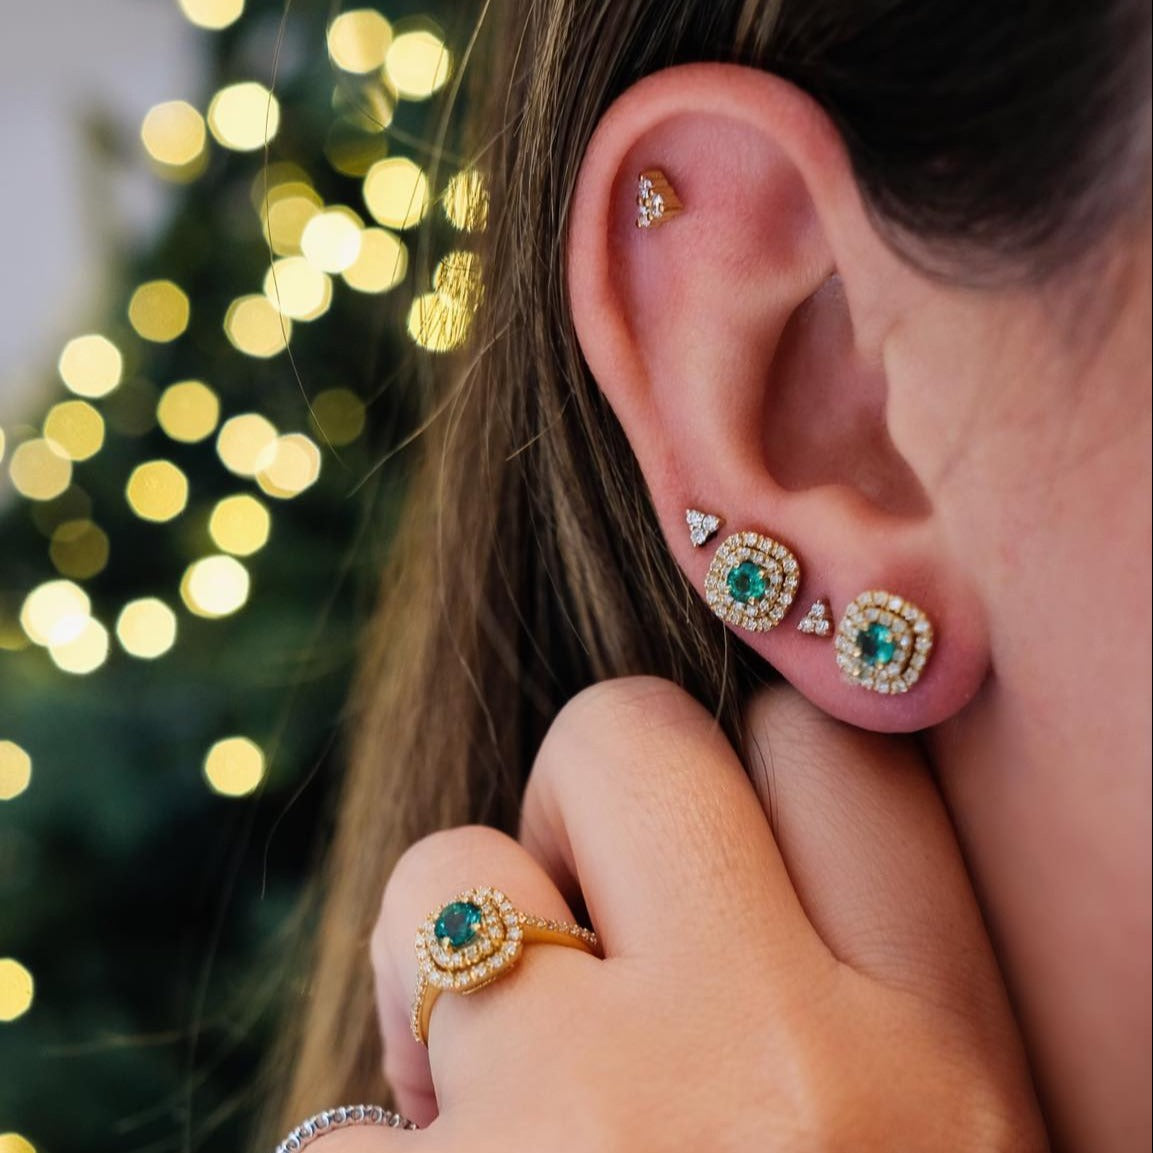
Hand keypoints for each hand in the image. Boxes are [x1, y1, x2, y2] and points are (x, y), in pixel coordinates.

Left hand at [328, 678, 1045, 1150]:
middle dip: (592, 796)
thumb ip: (886, 1006)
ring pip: (451, 872)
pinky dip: (385, 1150)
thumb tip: (756, 832)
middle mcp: (769, 1073)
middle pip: (632, 730)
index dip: (771, 773)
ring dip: (459, 966)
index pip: (839, 750)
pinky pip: (341, 1101)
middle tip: (595, 928)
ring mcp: (568, 1130)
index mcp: (943, 1078)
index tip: (741, 841)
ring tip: (506, 1106)